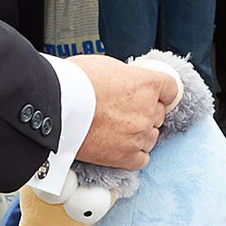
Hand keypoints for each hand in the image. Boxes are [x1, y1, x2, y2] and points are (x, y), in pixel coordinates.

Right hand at [69, 54, 180, 169]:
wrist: (54, 108)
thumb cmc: (74, 82)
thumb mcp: (106, 66)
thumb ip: (127, 77)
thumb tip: (129, 83)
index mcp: (146, 84)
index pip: (171, 89)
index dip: (161, 92)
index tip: (154, 95)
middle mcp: (147, 110)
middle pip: (159, 114)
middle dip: (145, 112)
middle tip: (124, 111)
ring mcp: (138, 136)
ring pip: (151, 137)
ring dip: (139, 134)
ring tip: (117, 130)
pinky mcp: (125, 157)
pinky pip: (142, 159)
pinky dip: (133, 154)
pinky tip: (119, 147)